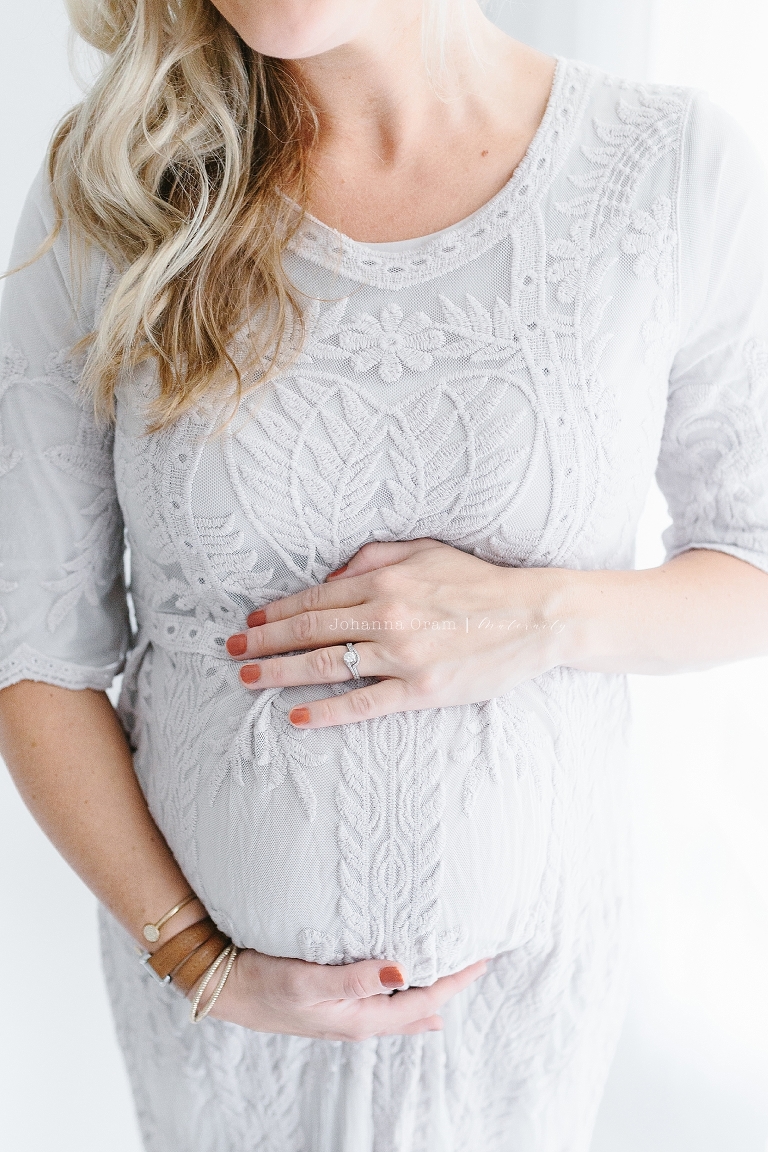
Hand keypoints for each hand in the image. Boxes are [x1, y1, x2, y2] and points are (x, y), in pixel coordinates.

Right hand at [202, 950, 487, 1039]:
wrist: (223, 989)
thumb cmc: (263, 983)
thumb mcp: (309, 979)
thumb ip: (357, 978)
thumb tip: (403, 971)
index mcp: (359, 1018)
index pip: (422, 1002)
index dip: (454, 982)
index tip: (482, 959)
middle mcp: (357, 1019)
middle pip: (416, 1008)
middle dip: (447, 987)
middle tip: (476, 964)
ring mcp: (344, 1013)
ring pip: (399, 1007)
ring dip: (425, 990)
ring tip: (449, 976)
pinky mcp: (331, 1000)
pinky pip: (379, 999)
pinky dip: (399, 990)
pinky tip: (400, 981)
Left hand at [225, 539, 568, 726]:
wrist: (535, 616)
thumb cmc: (479, 582)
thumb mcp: (427, 550)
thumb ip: (375, 557)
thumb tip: (332, 575)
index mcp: (386, 581)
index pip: (316, 598)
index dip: (277, 612)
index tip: (250, 622)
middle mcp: (387, 616)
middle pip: (309, 630)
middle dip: (264, 642)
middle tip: (232, 652)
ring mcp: (403, 656)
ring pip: (325, 665)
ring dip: (280, 672)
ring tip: (248, 679)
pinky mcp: (421, 690)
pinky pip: (363, 702)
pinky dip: (327, 710)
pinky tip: (297, 716)